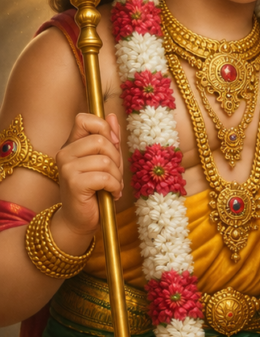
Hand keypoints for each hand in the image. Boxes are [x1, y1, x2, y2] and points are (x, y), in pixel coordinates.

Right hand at [56, 113, 123, 240]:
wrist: (80, 220)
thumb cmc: (95, 190)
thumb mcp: (105, 162)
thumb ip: (109, 140)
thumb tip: (112, 116)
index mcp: (71, 144)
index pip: (84, 119)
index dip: (104, 129)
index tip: (112, 146)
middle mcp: (64, 153)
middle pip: (101, 140)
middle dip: (116, 158)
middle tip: (115, 175)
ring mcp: (66, 167)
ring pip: (106, 160)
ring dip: (117, 176)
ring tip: (113, 186)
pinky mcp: (73, 183)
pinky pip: (104, 177)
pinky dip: (115, 186)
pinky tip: (112, 194)